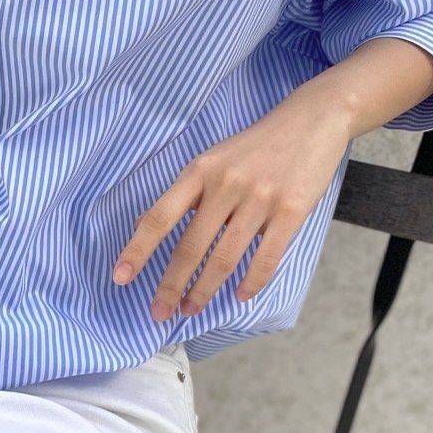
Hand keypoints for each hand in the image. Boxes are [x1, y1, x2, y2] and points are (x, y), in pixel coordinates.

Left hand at [111, 87, 352, 319]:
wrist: (312, 119)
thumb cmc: (255, 147)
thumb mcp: (212, 159)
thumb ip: (182, 194)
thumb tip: (141, 225)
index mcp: (199, 170)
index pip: (159, 217)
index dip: (137, 249)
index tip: (120, 277)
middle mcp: (226, 184)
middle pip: (190, 246)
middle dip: (171, 286)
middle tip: (159, 313)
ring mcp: (260, 197)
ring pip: (224, 257)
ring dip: (204, 290)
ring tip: (191, 309)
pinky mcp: (291, 209)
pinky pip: (266, 256)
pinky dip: (251, 282)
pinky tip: (239, 297)